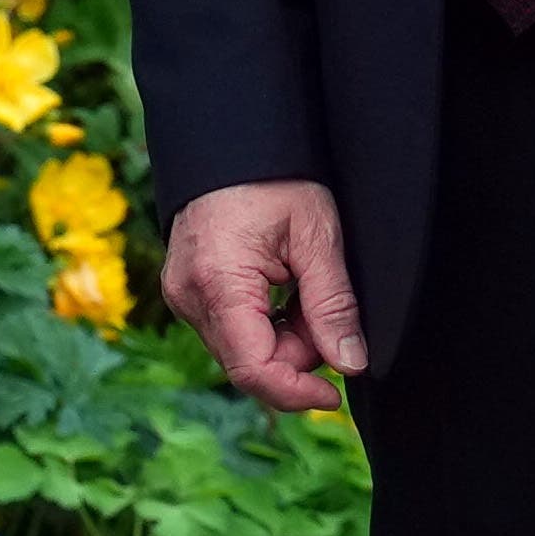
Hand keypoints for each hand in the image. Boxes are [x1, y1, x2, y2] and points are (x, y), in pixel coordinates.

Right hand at [163, 180, 368, 413]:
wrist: (232, 140)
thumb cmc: (275, 177)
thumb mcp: (317, 237)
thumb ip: (333, 305)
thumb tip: (351, 364)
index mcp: (218, 284)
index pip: (254, 370)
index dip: (298, 393)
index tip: (336, 395)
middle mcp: (189, 297)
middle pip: (248, 364)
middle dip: (298, 356)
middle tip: (330, 314)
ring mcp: (183, 295)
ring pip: (241, 349)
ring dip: (284, 339)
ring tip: (306, 288)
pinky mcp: (187, 291)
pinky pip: (231, 329)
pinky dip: (266, 324)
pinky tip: (285, 291)